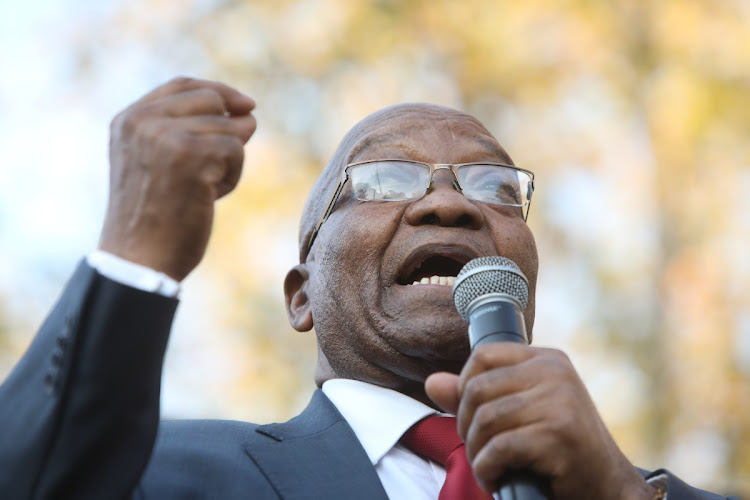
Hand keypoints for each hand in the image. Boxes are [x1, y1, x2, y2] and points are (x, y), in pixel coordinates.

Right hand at [98, 77, 256, 280]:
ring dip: (228, 162)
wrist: (139, 260)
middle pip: (212, 101)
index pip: (182, 85)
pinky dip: (232, 177)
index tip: (245, 105)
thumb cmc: (155, 219)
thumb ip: (189, 133)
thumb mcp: (159, 165)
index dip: (219, 91)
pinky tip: (209, 198)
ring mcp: (165, 135)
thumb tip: (249, 115)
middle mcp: (142, 120)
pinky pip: (235, 150)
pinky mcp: (191, 155)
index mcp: (128, 120)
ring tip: (202, 191)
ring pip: (228, 128)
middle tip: (222, 166)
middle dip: (230, 130)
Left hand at [426, 343, 656, 499]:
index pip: (484, 354)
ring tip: (486, 467)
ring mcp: (559, 401)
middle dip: (466, 425)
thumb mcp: (521, 412)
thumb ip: (476, 396)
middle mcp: (554, 373)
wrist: (607, 485)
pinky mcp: (558, 434)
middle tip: (478, 450)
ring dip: (476, 452)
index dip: (464, 384)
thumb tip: (432, 383)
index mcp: (547, 360)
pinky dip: (487, 468)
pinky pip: (500, 447)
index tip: (471, 414)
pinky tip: (494, 479)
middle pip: (478, 388)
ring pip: (486, 419)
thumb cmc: (559, 448)